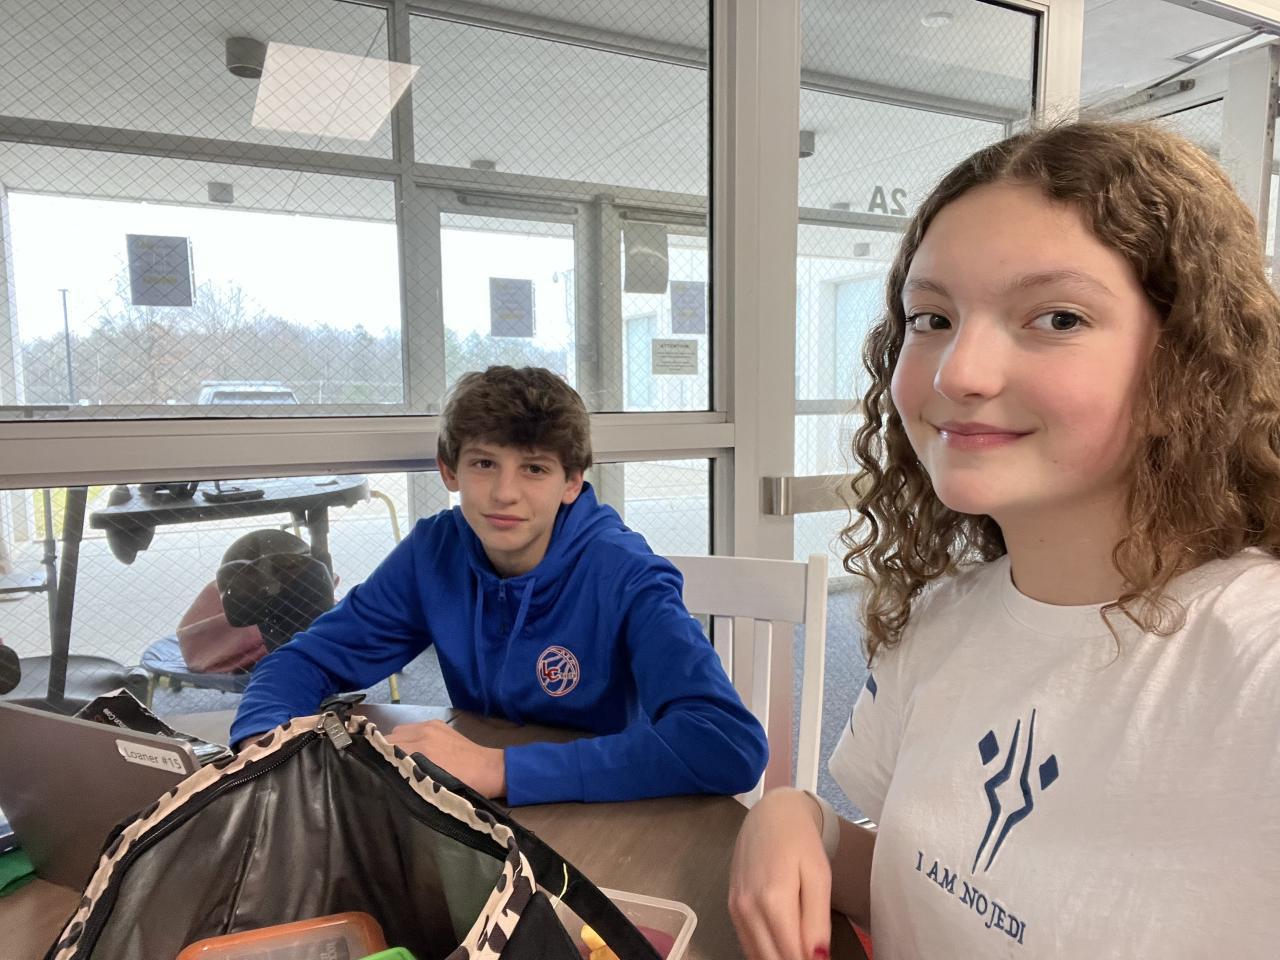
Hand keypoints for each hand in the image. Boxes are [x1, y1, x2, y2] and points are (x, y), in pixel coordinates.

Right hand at [385, 719, 506, 798]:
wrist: (490, 770)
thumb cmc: (463, 786)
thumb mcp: (431, 788)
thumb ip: (407, 777)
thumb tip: (387, 774)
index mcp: (420, 749)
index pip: (384, 747)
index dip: (377, 758)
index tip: (373, 770)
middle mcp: (422, 732)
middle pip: (389, 737)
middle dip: (386, 751)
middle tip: (388, 767)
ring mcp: (430, 725)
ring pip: (399, 731)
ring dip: (397, 743)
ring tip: (402, 758)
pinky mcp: (438, 723)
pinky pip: (413, 727)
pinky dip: (409, 737)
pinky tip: (416, 749)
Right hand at [729, 787, 831, 959]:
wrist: (770, 814)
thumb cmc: (799, 841)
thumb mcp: (819, 877)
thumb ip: (817, 922)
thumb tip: (818, 959)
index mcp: (773, 900)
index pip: (792, 956)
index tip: (822, 958)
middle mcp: (748, 908)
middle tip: (813, 954)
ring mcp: (736, 909)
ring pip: (757, 957)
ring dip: (780, 958)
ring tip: (801, 948)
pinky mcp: (731, 907)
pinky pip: (748, 944)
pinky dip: (766, 952)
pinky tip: (783, 942)